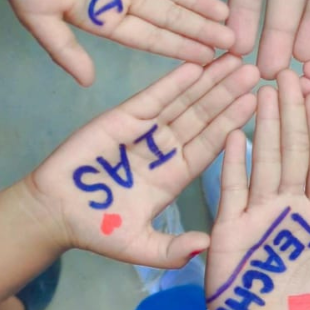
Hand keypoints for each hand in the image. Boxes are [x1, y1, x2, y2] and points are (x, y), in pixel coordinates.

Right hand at [24, 55, 258, 266]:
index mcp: (176, 175)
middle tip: (255, 69)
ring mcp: (147, 130)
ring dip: (209, 80)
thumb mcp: (138, 246)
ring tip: (233, 58)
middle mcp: (167, 148)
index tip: (256, 103)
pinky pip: (154, 96)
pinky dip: (174, 81)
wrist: (53, 212)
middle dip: (229, 93)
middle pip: (204, 116)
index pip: (211, 144)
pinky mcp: (124, 117)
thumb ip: (170, 250)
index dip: (233, 122)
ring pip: (185, 101)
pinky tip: (196, 66)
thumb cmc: (97, 229)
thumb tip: (206, 247)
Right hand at [203, 69, 309, 309]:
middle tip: (290, 72)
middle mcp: (291, 204)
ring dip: (266, 125)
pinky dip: (234, 161)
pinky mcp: (231, 225)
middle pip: (294, 150)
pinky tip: (236, 131)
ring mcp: (260, 211)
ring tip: (265, 89)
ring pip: (266, 159)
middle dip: (294, 112)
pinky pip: (233, 187)